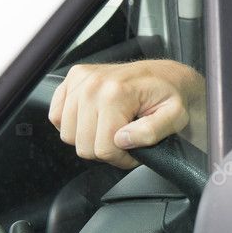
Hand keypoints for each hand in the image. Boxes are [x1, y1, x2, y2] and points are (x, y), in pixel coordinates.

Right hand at [48, 59, 204, 168]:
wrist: (167, 75)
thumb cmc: (171, 95)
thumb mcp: (174, 116)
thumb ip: (151, 131)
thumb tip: (122, 140)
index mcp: (117, 93)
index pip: (103, 148)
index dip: (122, 157)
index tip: (134, 151)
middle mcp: (94, 84)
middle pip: (83, 145)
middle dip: (106, 149)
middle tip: (124, 140)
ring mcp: (81, 79)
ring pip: (68, 134)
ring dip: (90, 138)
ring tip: (111, 128)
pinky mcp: (73, 78)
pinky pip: (57, 116)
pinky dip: (74, 124)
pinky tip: (95, 119)